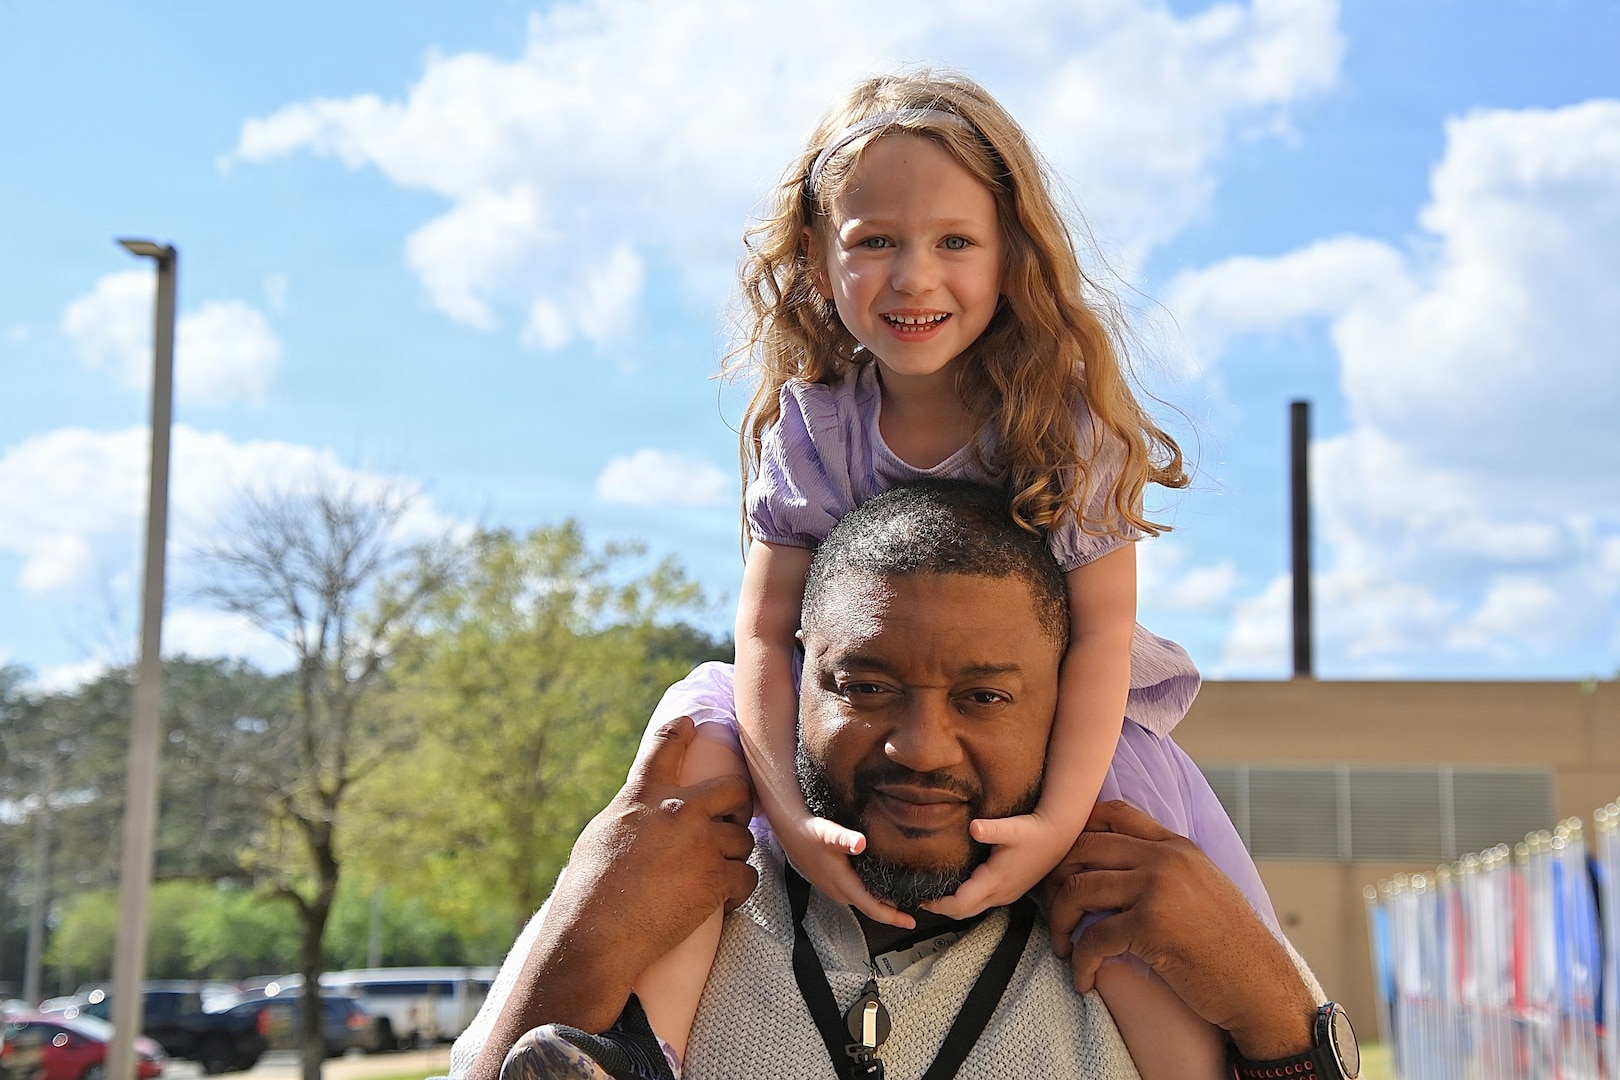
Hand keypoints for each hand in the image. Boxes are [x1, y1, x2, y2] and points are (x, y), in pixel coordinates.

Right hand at [543, 716, 759, 1021]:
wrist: (594, 935)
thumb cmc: (587, 891)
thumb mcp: (601, 835)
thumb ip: (632, 815)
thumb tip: (647, 813)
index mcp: (643, 796)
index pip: (666, 746)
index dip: (682, 731)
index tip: (691, 725)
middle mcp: (678, 811)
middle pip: (734, 788)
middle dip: (739, 803)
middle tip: (733, 819)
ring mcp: (702, 843)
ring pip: (743, 839)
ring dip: (733, 856)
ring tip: (713, 876)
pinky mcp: (717, 879)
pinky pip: (747, 876)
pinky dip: (737, 890)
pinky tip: (722, 900)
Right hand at [772, 804, 915, 928]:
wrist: (790, 830)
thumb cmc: (809, 832)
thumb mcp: (828, 833)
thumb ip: (844, 839)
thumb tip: (859, 843)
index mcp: (843, 884)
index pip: (872, 908)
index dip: (893, 917)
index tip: (911, 922)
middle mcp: (839, 891)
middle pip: (870, 908)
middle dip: (891, 912)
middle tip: (913, 911)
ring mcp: (834, 888)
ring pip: (862, 901)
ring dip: (879, 903)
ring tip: (900, 899)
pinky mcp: (831, 882)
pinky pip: (855, 894)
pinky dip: (869, 894)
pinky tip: (877, 885)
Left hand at [921, 809, 1073, 918]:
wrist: (1057, 837)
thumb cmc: (1033, 832)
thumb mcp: (1012, 828)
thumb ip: (991, 829)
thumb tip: (974, 827)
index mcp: (995, 881)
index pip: (961, 904)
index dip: (940, 905)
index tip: (923, 897)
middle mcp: (1000, 893)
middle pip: (964, 912)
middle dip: (942, 909)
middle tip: (923, 898)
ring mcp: (1006, 895)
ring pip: (974, 909)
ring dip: (954, 906)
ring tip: (936, 893)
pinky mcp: (1009, 891)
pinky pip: (983, 903)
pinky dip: (967, 901)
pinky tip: (958, 887)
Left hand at [1038, 800, 1315, 1060]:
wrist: (1262, 987)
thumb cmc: (1229, 947)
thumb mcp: (1202, 888)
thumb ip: (1164, 868)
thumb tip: (1113, 868)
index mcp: (1176, 845)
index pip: (1113, 813)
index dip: (1076, 833)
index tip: (1062, 866)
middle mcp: (1165, 858)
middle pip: (1082, 848)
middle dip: (1055, 881)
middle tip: (1051, 912)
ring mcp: (1158, 888)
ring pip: (1077, 889)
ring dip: (1059, 923)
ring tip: (1063, 947)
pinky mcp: (1152, 925)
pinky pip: (1092, 937)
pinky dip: (1079, 962)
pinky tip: (1084, 980)